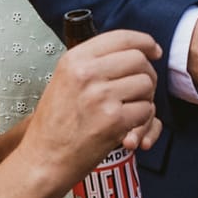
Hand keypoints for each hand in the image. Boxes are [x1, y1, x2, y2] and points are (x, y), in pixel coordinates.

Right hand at [26, 30, 162, 189]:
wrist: (43, 159)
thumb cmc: (54, 126)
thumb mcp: (64, 80)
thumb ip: (93, 64)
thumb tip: (132, 52)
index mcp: (74, 60)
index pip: (121, 38)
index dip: (145, 42)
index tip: (154, 50)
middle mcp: (87, 73)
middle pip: (139, 59)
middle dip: (147, 74)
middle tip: (140, 89)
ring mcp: (101, 96)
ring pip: (146, 84)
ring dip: (146, 99)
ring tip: (130, 109)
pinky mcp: (114, 120)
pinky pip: (146, 110)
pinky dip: (143, 121)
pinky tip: (128, 127)